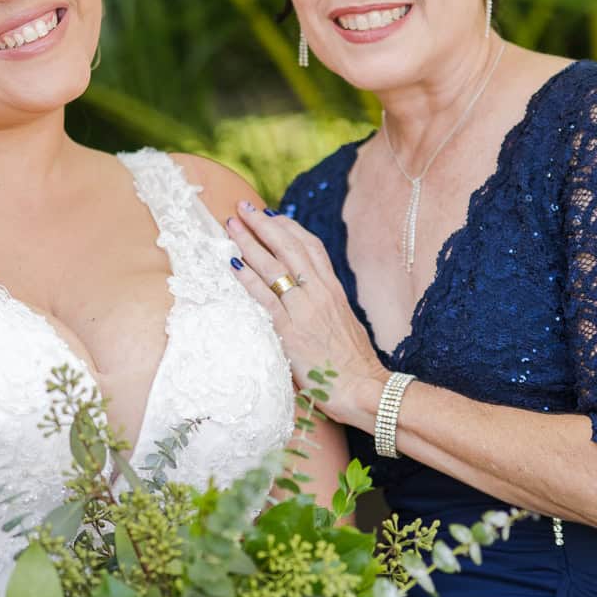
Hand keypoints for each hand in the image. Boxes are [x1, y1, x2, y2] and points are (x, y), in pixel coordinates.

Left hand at [225, 203, 385, 428]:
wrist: (365, 389)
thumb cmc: (354, 365)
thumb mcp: (343, 325)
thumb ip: (324, 308)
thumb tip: (307, 301)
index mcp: (334, 290)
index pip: (310, 247)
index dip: (288, 227)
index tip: (270, 214)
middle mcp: (320, 293)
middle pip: (289, 246)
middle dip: (264, 224)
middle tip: (242, 207)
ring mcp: (305, 310)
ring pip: (274, 265)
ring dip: (249, 242)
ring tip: (231, 225)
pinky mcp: (291, 330)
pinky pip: (265, 297)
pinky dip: (247, 278)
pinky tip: (232, 264)